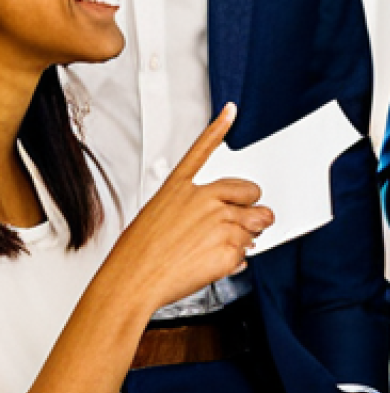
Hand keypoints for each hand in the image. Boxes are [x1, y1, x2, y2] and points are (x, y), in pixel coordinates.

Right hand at [104, 103, 273, 314]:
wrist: (130, 282)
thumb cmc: (136, 255)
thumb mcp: (155, 216)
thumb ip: (191, 210)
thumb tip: (218, 219)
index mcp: (182, 188)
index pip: (203, 149)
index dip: (219, 127)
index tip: (231, 110)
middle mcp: (207, 198)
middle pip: (252, 192)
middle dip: (251, 207)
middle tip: (241, 221)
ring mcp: (222, 220)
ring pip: (256, 222)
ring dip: (248, 234)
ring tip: (220, 246)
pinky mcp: (230, 245)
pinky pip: (247, 251)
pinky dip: (236, 259)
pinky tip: (213, 263)